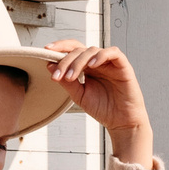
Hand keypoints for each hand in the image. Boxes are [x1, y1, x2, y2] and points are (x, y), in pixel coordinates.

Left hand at [42, 41, 155, 167]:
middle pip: (79, 50)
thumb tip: (50, 65)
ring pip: (92, 50)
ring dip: (79, 61)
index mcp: (87, 67)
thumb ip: (66, 81)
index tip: (45, 51)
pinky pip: (113, 53)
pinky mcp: (123, 66)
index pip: (72, 50)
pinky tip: (91, 65)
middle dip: (66, 61)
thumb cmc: (102, 108)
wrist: (121, 122)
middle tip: (58, 75)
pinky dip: (101, 56)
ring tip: (71, 77)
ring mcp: (110, 63)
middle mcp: (98, 62)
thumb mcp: (79, 95)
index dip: (60, 47)